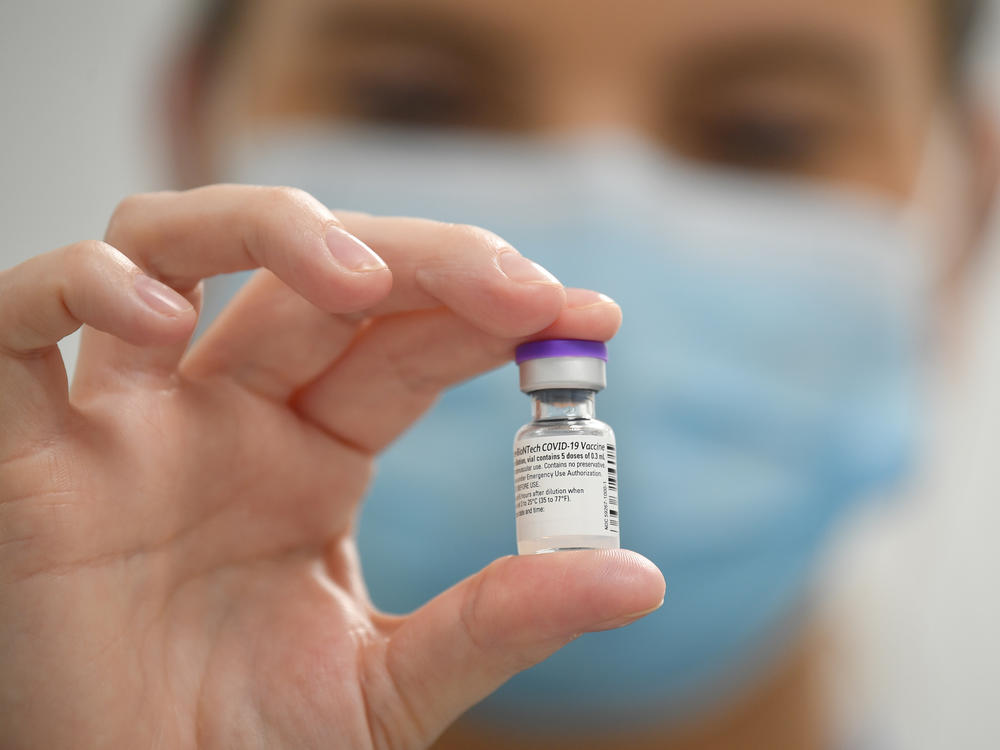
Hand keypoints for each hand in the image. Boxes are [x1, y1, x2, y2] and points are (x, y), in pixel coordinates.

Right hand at [0, 185, 664, 748]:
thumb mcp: (394, 684)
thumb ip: (500, 621)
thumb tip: (637, 578)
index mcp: (312, 455)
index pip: (405, 339)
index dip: (489, 309)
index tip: (587, 315)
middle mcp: (224, 414)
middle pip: (315, 270)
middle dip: (425, 259)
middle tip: (520, 287)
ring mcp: (126, 423)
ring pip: (170, 244)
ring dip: (267, 227)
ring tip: (357, 276)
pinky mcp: (25, 459)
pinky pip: (17, 325)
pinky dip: (78, 285)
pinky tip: (157, 312)